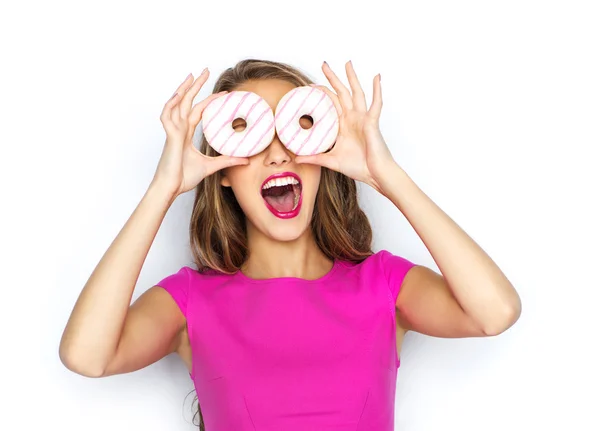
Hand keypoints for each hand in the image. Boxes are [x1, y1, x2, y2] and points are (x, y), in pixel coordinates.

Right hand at [152, 70, 248, 195]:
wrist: (171, 188)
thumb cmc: (184, 178)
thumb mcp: (212, 166)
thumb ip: (228, 161)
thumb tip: (246, 160)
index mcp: (186, 134)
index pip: (198, 111)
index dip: (209, 101)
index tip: (223, 94)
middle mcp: (179, 129)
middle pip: (187, 101)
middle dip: (195, 86)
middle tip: (204, 71)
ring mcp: (173, 132)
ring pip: (177, 104)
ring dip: (184, 88)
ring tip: (192, 75)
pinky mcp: (170, 137)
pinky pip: (168, 116)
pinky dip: (172, 104)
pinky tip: (179, 94)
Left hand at [295, 61, 397, 191]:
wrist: (375, 175)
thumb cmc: (359, 167)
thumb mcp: (331, 161)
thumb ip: (314, 158)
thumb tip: (296, 158)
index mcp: (344, 125)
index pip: (330, 104)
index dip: (321, 94)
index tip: (310, 87)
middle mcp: (353, 118)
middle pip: (342, 93)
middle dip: (333, 78)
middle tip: (324, 64)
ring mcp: (363, 119)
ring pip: (356, 93)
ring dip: (352, 78)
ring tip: (347, 63)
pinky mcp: (372, 122)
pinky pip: (375, 104)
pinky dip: (377, 90)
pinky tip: (376, 77)